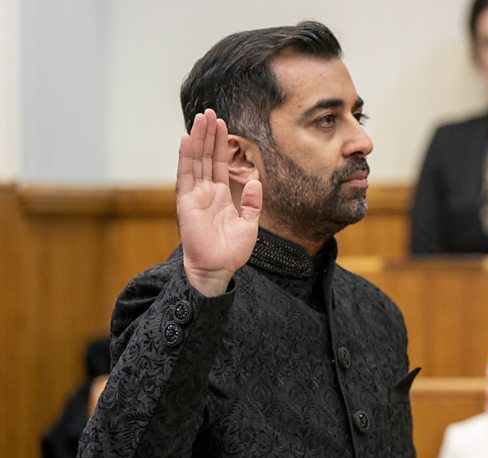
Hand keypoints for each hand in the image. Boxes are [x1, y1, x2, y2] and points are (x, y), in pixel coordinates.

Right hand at [176, 109, 261, 295]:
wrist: (218, 269)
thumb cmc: (231, 251)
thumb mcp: (250, 224)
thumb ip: (253, 203)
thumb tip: (257, 182)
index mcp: (219, 195)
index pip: (218, 163)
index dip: (220, 144)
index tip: (222, 124)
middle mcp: (205, 192)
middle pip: (205, 156)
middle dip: (208, 134)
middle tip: (209, 111)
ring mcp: (194, 195)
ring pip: (195, 160)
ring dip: (197, 138)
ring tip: (201, 117)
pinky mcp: (186, 203)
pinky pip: (185, 175)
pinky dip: (185, 157)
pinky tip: (186, 139)